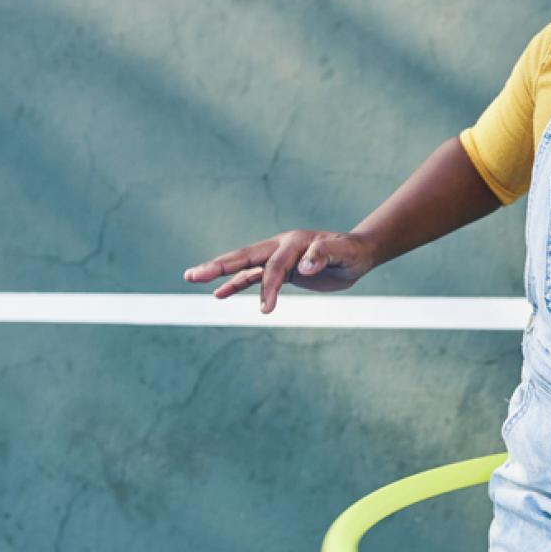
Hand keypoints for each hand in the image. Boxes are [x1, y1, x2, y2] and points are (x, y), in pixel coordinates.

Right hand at [182, 229, 375, 314]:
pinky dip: (237, 284)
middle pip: (245, 257)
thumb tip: (304, 267)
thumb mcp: (344, 253)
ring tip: (193, 278)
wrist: (358, 253)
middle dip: (219, 266)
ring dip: (221, 274)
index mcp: (294, 242)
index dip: (269, 286)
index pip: (275, 266)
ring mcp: (278, 258)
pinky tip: (219, 293)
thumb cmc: (352, 252)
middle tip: (192, 275)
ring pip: (245, 267)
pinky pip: (254, 277)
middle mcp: (281, 247)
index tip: (266, 310)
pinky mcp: (281, 270)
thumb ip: (324, 256)